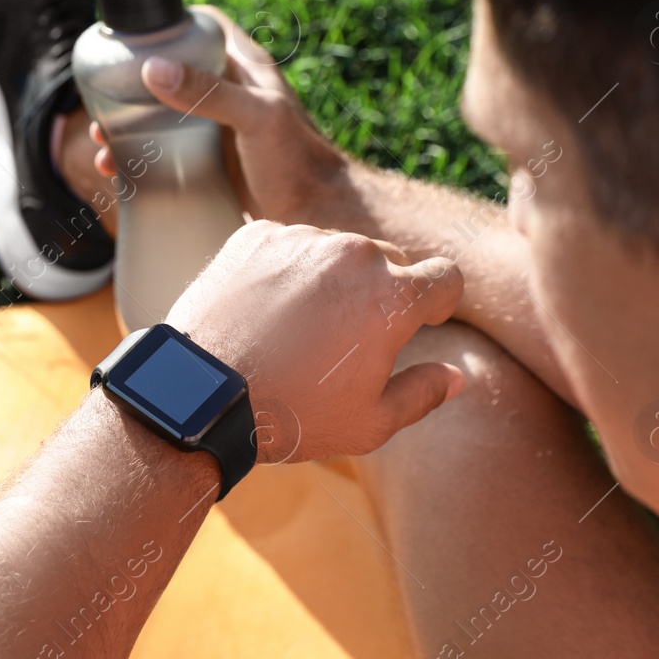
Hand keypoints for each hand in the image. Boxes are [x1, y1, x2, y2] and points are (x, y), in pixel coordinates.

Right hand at [88, 5, 346, 227]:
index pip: (204, 24)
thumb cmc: (298, 162)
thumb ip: (209, 93)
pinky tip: (120, 170)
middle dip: (134, 81)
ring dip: (130, 124)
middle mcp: (228, 91)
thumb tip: (155, 69)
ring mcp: (217, 127)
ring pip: (163, 113)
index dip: (171, 21)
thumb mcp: (256, 118)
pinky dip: (141, 155)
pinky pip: (166, 149)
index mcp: (244, 67)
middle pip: (172, 69)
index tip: (135, 33)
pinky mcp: (210, 160)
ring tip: (103, 141)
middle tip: (103, 99)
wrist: (316, 217)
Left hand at [167, 221, 464, 462]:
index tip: (422, 321)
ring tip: (300, 329)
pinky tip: (266, 312)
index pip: (446, 276)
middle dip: (382, 291)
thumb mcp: (369, 423)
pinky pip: (288, 245)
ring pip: (336, 251)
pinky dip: (286, 271)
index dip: (439, 301)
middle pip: (389, 260)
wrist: (201, 393)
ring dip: (332, 279)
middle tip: (350, 337)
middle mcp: (352, 253)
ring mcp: (301, 238)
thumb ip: (423, 394)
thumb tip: (457, 376)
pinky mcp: (256, 236)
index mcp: (393, 296)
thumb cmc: (291, 414)